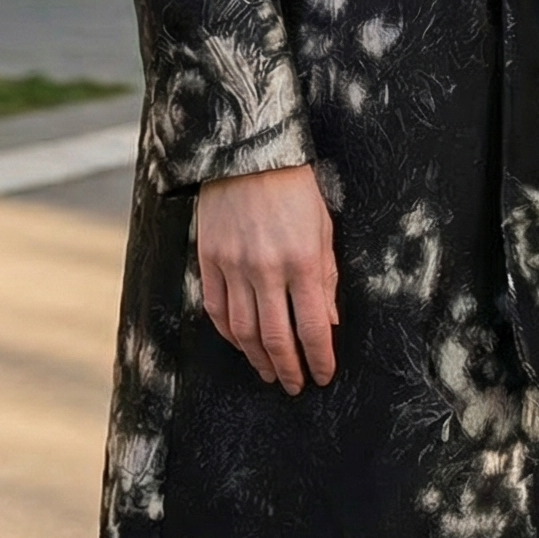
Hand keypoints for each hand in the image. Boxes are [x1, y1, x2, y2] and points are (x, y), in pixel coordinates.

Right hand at [196, 164, 338, 394]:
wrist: (249, 152)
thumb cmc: (295, 188)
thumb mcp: (324, 230)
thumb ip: (326, 279)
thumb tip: (328, 323)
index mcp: (303, 261)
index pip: (312, 328)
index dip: (319, 359)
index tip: (324, 375)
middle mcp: (267, 269)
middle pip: (277, 338)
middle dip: (289, 369)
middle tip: (295, 385)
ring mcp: (234, 266)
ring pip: (244, 331)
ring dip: (258, 359)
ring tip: (269, 373)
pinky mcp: (210, 259)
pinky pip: (217, 309)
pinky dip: (229, 334)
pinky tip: (241, 344)